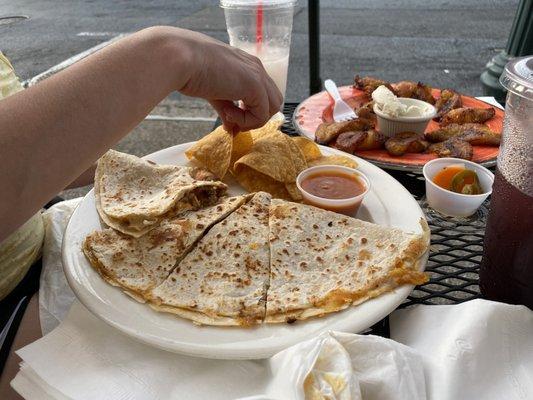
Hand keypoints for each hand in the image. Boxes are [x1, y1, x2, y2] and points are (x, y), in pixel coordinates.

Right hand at [166, 27, 282, 131]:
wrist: (180, 58)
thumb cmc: (190, 69)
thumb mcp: (214, 93)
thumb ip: (227, 110)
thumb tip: (231, 130)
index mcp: (247, 65)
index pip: (262, 93)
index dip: (250, 110)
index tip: (230, 117)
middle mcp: (256, 68)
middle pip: (273, 101)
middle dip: (256, 116)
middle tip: (233, 119)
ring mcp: (258, 75)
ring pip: (273, 108)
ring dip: (252, 120)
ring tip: (229, 115)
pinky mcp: (255, 86)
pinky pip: (261, 114)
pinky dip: (246, 121)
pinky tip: (227, 113)